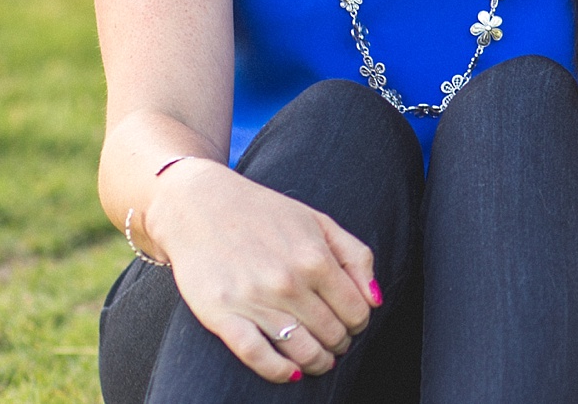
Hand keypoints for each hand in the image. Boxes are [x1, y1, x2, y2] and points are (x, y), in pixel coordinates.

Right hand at [142, 158, 377, 383]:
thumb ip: (354, 255)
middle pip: (332, 334)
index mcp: (315, 257)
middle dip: (340, 343)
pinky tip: (290, 371)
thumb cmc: (264, 213)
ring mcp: (256, 302)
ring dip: (317, 362)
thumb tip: (377, 299)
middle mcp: (288, 282)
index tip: (352, 323)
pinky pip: (259, 358)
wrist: (200, 206)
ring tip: (317, 359)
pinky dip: (280, 372)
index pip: (356, 310)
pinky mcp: (224, 318)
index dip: (359, 323)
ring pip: (302, 352)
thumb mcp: (317, 221)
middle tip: (334, 341)